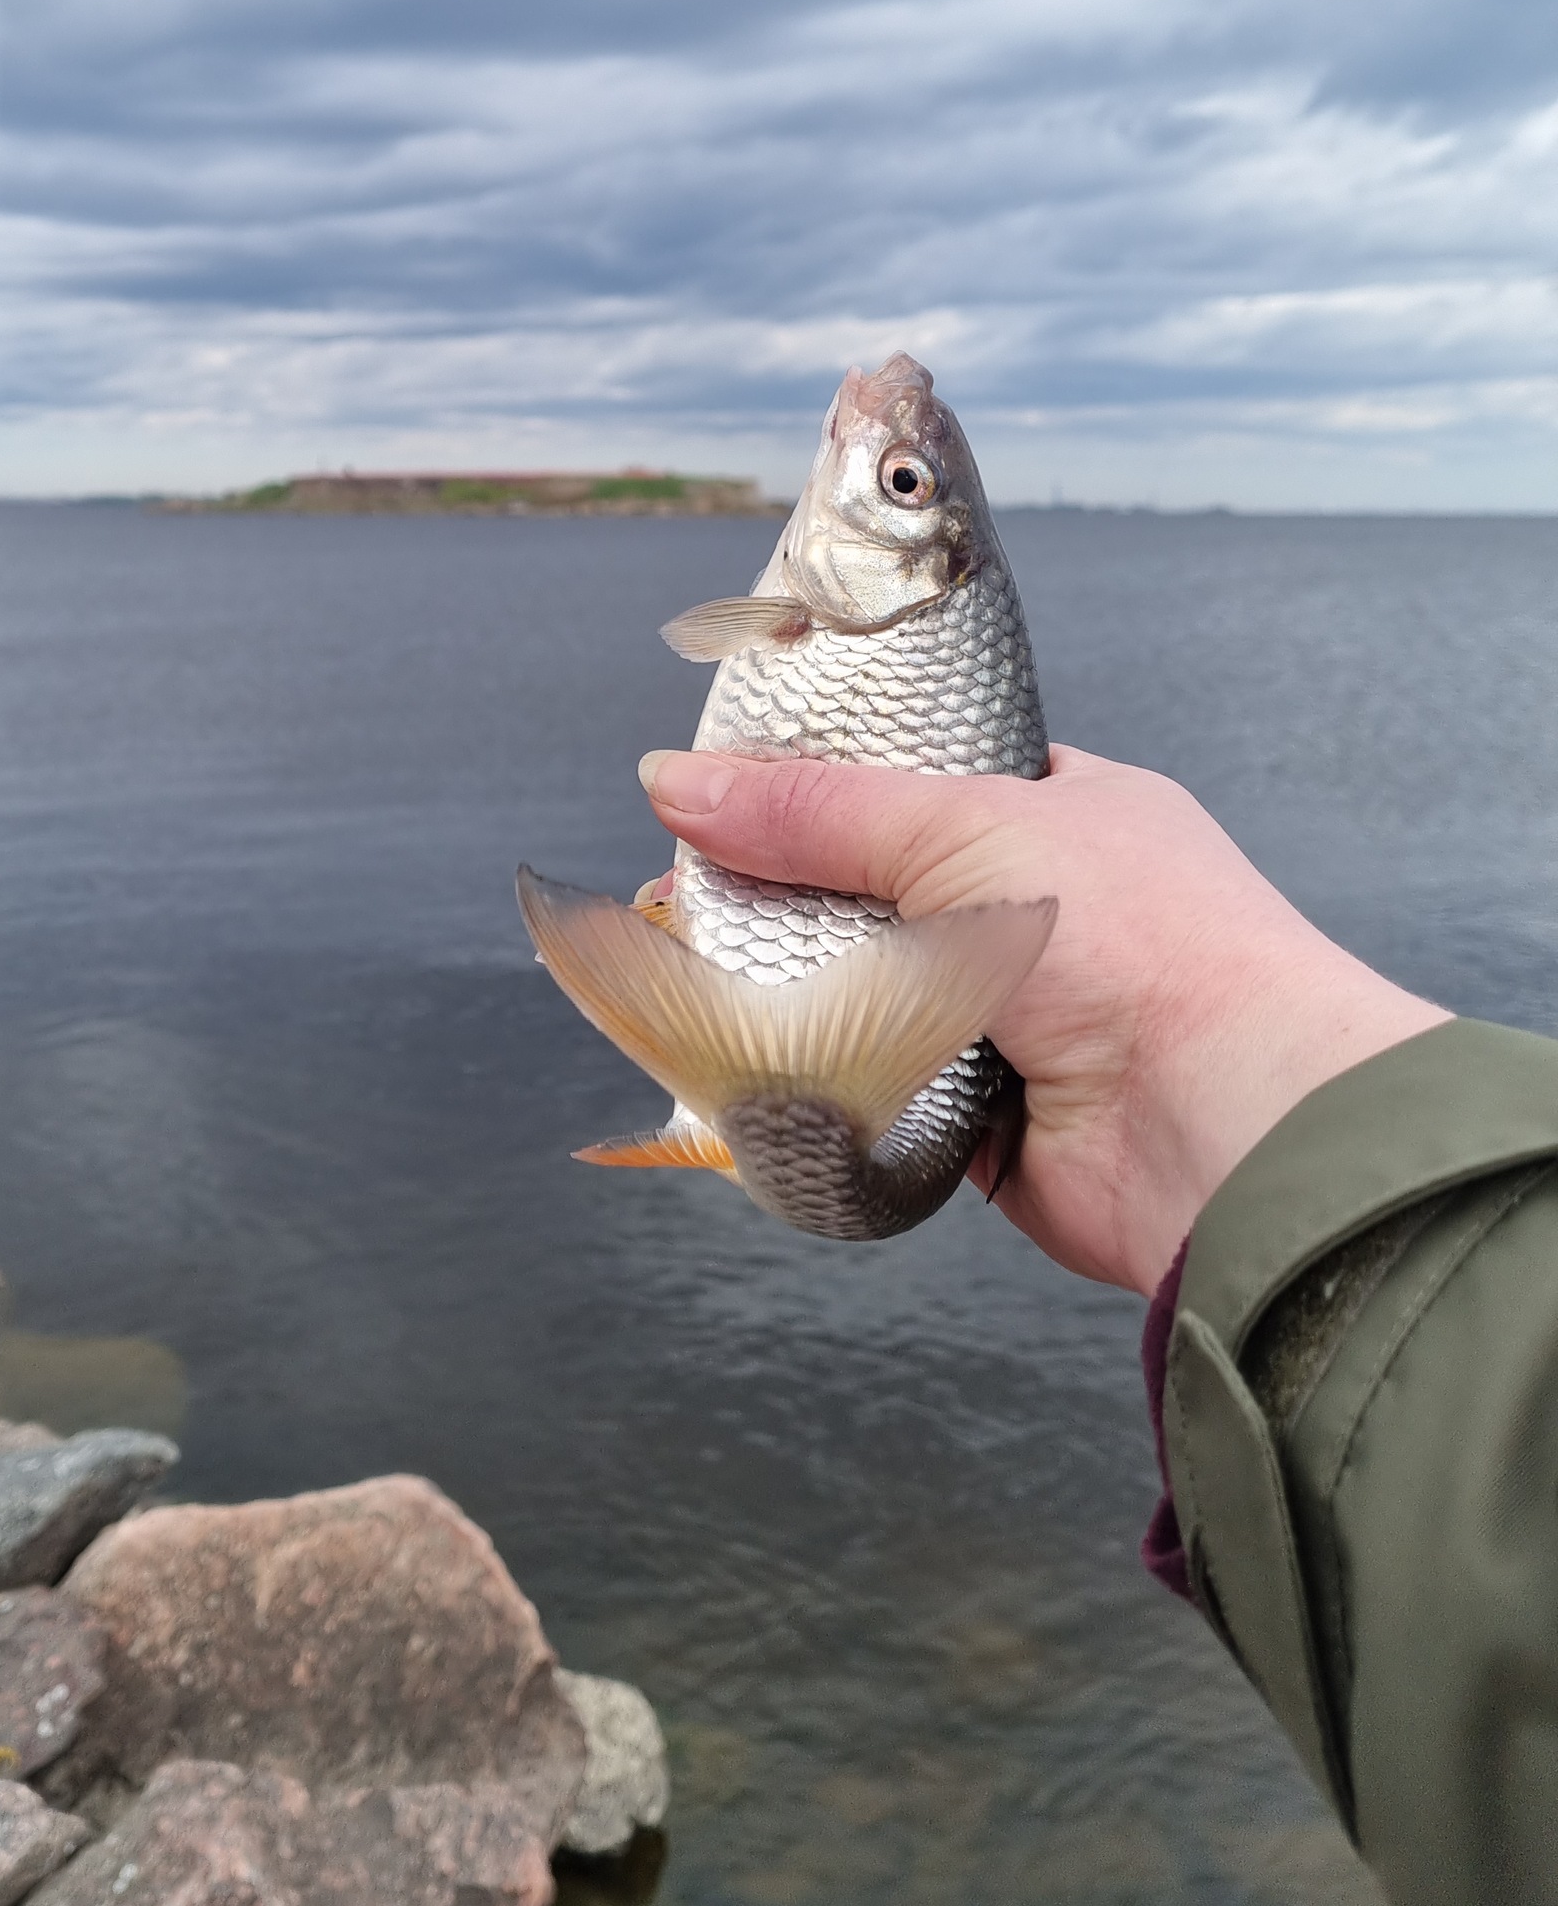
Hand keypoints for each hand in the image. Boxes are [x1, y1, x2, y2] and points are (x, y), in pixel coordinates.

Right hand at [637, 743, 1446, 1293]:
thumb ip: (813, 811)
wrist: (1231, 1130)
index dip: (815, 780)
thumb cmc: (1150, 947)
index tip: (720, 788)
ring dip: (797, 992)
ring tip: (691, 971)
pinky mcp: (983, 1118)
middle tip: (674, 891)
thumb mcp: (964, 829)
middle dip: (778, 895)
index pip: (915, 774)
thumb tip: (681, 782)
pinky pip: (873, 1090)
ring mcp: (1013, 1017)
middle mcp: (1040, 910)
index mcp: (1062, 810)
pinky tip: (760, 1060)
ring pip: (862, 993)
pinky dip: (827, 1083)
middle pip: (869, 889)